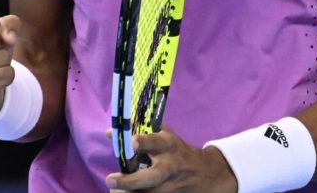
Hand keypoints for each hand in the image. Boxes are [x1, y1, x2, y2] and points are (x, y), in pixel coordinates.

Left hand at [105, 128, 236, 192]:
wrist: (207, 173)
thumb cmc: (178, 150)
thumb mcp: (166, 135)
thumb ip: (139, 132)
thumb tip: (109, 133)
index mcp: (168, 144)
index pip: (155, 141)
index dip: (144, 142)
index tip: (131, 142)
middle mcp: (170, 165)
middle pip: (153, 176)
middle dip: (131, 180)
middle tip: (110, 180)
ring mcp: (171, 184)